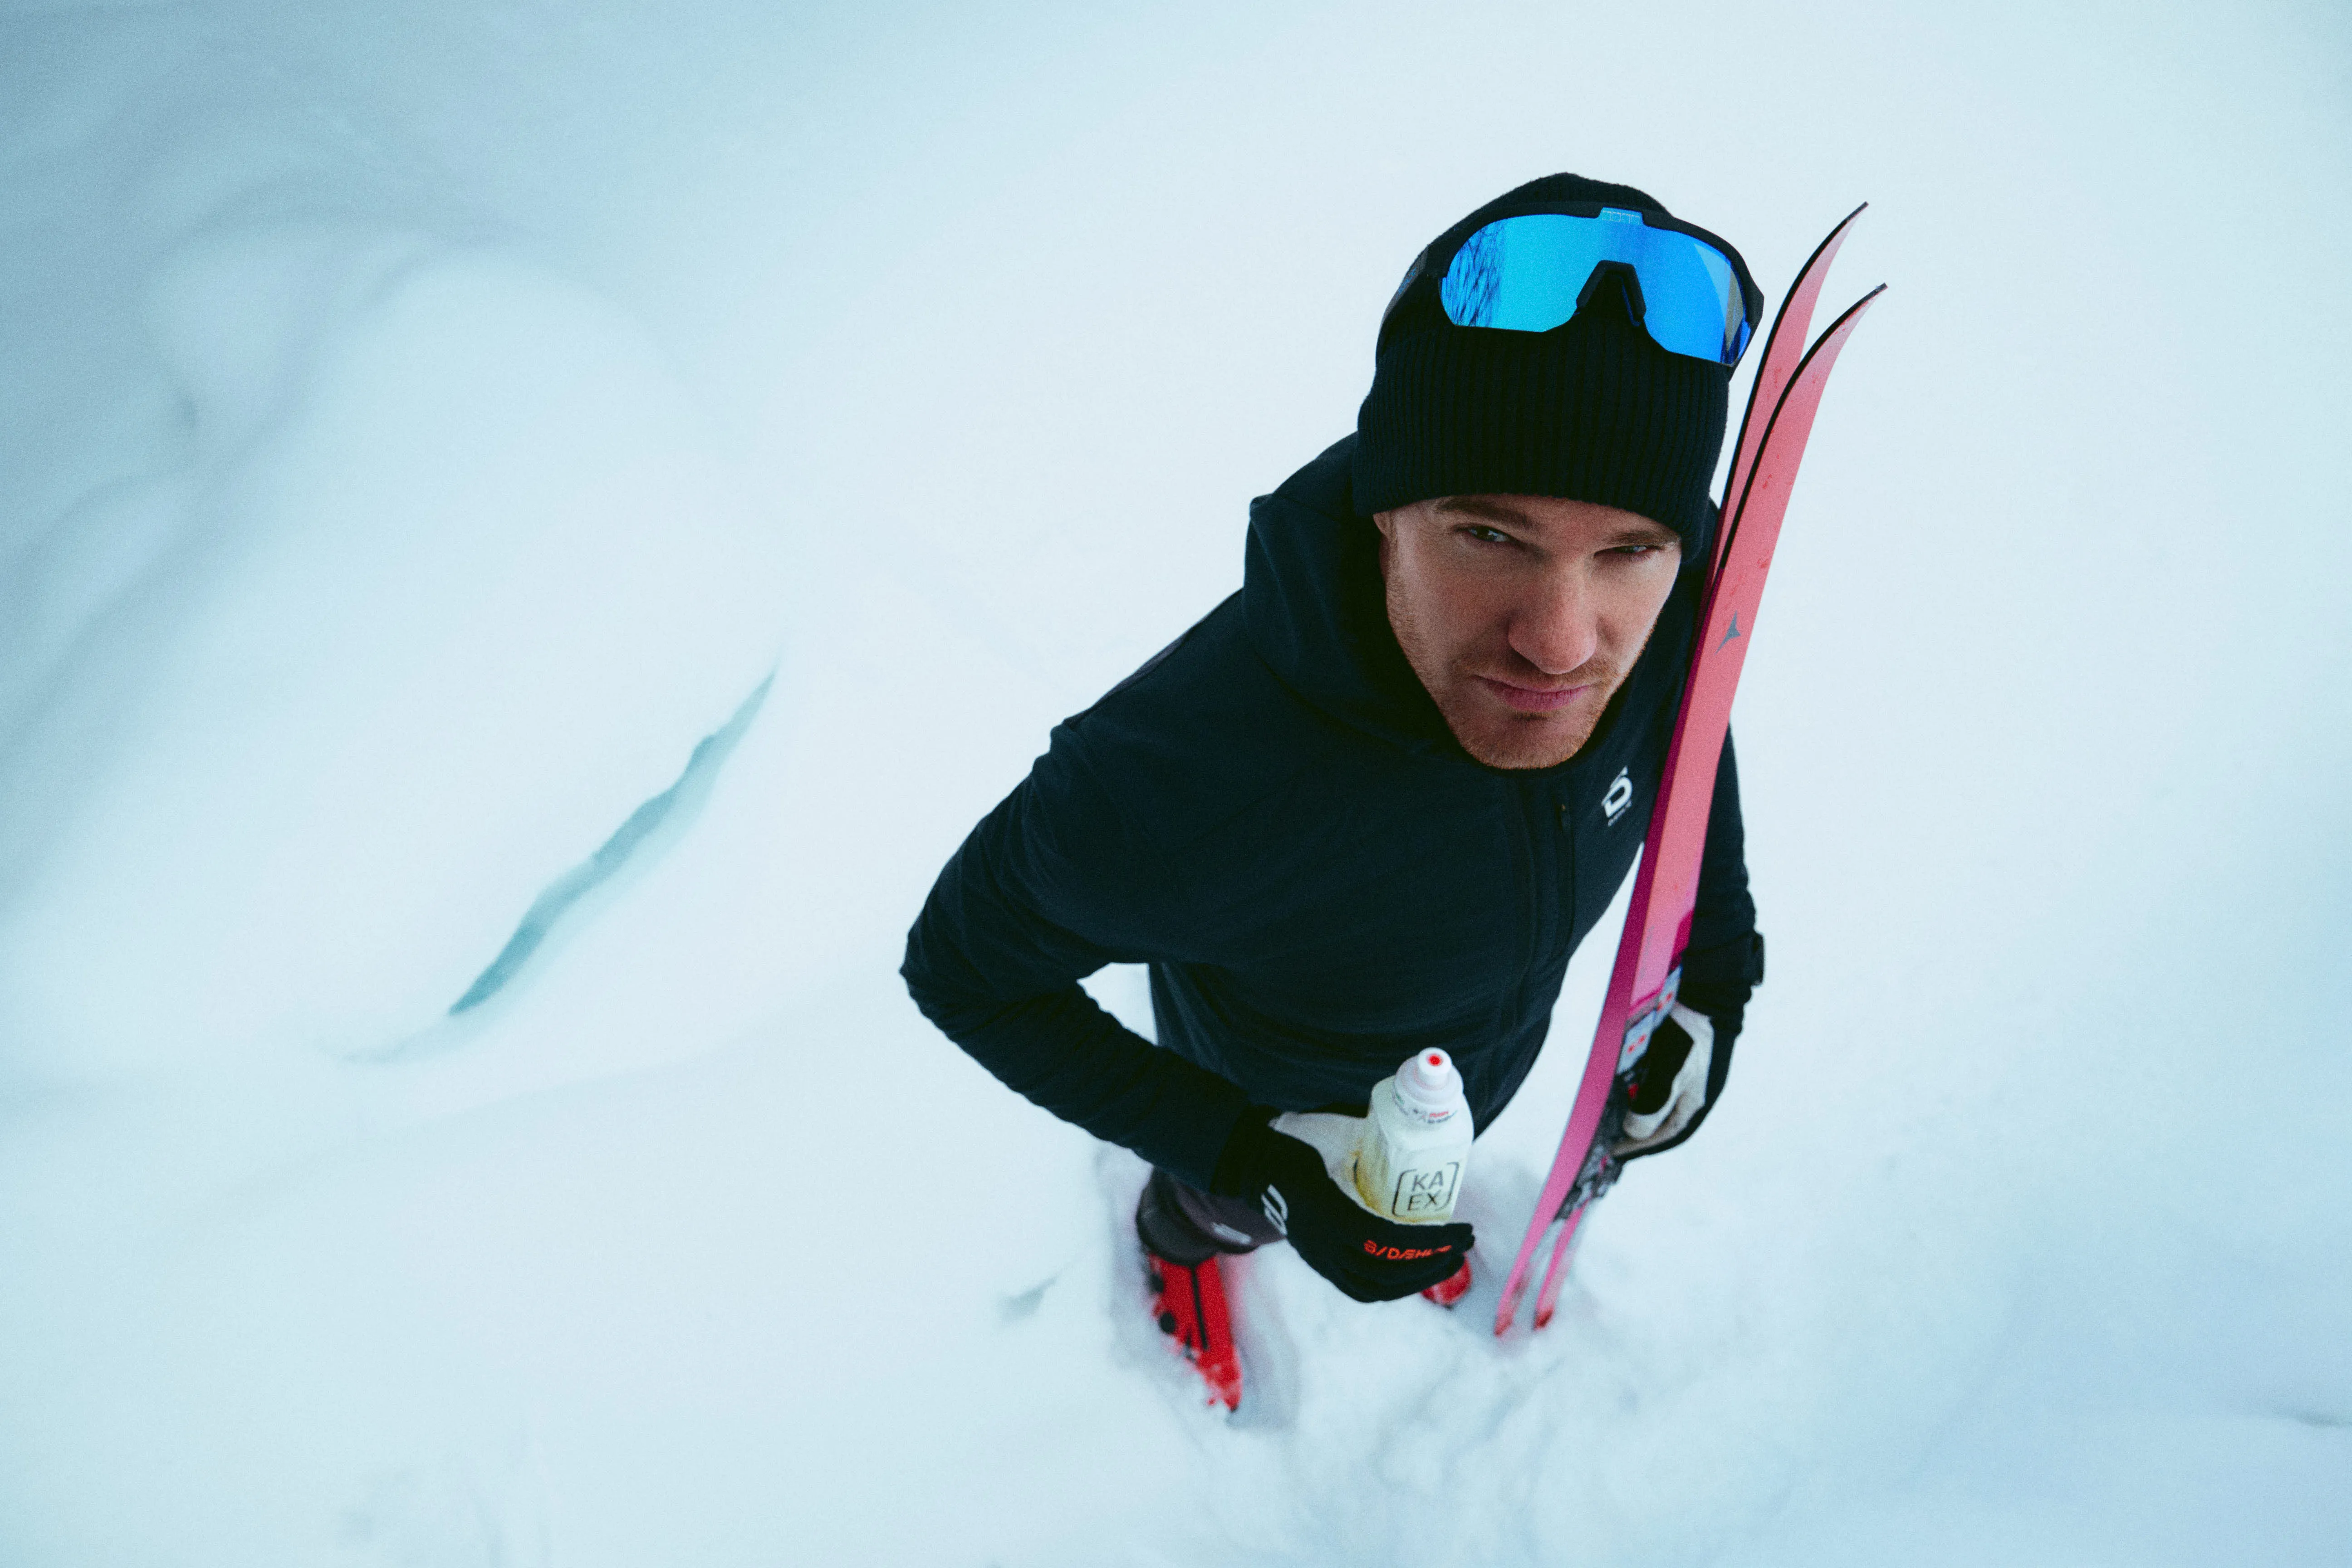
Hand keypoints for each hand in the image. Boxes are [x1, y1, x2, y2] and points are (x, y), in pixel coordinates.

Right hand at [1212, 1114, 1472, 1302]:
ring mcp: (1318, 1257)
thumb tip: (1421, 1140)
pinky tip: (1411, 1270)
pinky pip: (1358, 1285)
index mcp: (1331, 1212)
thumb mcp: (1338, 1137)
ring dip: (1414, 1280)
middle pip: (1386, 1273)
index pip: (1389, 1241)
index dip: (1432, 1241)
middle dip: (1431, 1264)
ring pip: (1373, 1287)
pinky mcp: (1318, 1260)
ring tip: (1444, 1262)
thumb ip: (1376, 1144)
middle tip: (1462, 1246)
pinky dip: (1390, 1283)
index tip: (1463, 1230)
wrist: (1253, 1160)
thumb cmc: (1298, 1141)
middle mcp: (1324, 1244)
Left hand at [1615, 1003, 1714, 1155]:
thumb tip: (1634, 1131)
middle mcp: (1694, 1090)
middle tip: (1612, 1137)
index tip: (1616, 1153)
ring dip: (1638, 1109)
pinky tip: (1625, 1084)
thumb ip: (1653, 1105)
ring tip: (1613, 1115)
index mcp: (1697, 1101)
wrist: (1707, 995)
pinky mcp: (1677, 1054)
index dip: (1642, 1146)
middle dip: (1639, 1131)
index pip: (1668, 1135)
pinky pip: (1656, 1080)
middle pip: (1664, 1120)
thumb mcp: (1671, 1075)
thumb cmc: (1689, 1037)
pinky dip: (1640, 1088)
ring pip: (1659, 1100)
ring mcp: (1687, 1072)